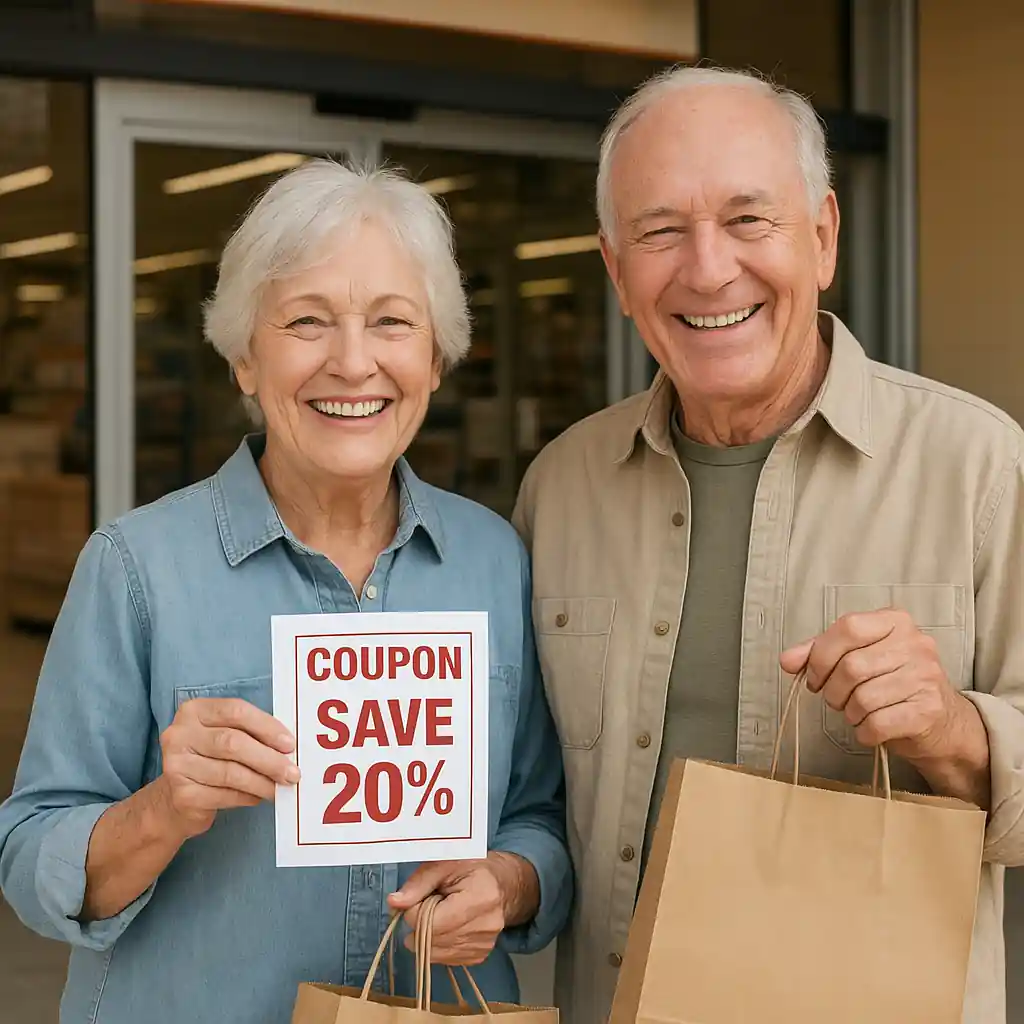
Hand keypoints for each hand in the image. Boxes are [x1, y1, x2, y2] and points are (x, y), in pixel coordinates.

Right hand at [157, 697, 297, 838]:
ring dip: (262, 782)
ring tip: (279, 788)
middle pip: (233, 743)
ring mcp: (176, 765)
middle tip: (292, 773)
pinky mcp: (182, 794)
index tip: (289, 744)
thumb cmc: (210, 760)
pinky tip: (257, 797)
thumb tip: (288, 747)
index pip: (236, 711)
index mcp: (194, 711)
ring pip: (231, 772)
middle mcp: (179, 734)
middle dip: (269, 759)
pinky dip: (247, 797)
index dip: (266, 727)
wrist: (175, 800)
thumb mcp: (225, 735)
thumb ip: (251, 733)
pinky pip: (225, 795)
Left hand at [386, 852, 535, 964]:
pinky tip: (448, 926)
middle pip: (432, 939)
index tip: (419, 897)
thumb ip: (418, 883)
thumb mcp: (444, 864)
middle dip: (420, 923)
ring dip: (428, 935)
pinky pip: (445, 959)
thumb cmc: (471, 868)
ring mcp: (485, 944)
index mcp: (481, 897)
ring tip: (441, 913)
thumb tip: (394, 903)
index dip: (414, 910)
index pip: (432, 921)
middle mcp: (487, 925)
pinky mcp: (480, 956)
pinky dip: (438, 944)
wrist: (501, 883)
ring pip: (435, 953)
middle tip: (429, 903)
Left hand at [780, 607, 989, 804]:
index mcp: (895, 622)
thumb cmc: (892, 684)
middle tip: (835, 699)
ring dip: (850, 712)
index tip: (814, 675)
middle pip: (851, 666)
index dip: (821, 654)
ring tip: (857, 712)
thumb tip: (787, 660)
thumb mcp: (859, 657)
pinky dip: (864, 731)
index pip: (848, 627)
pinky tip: (870, 728)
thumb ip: (820, 653)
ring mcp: (926, 677)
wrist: (942, 722)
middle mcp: (916, 644)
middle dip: (832, 690)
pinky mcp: (928, 710)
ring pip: (863, 698)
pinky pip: (877, 723)